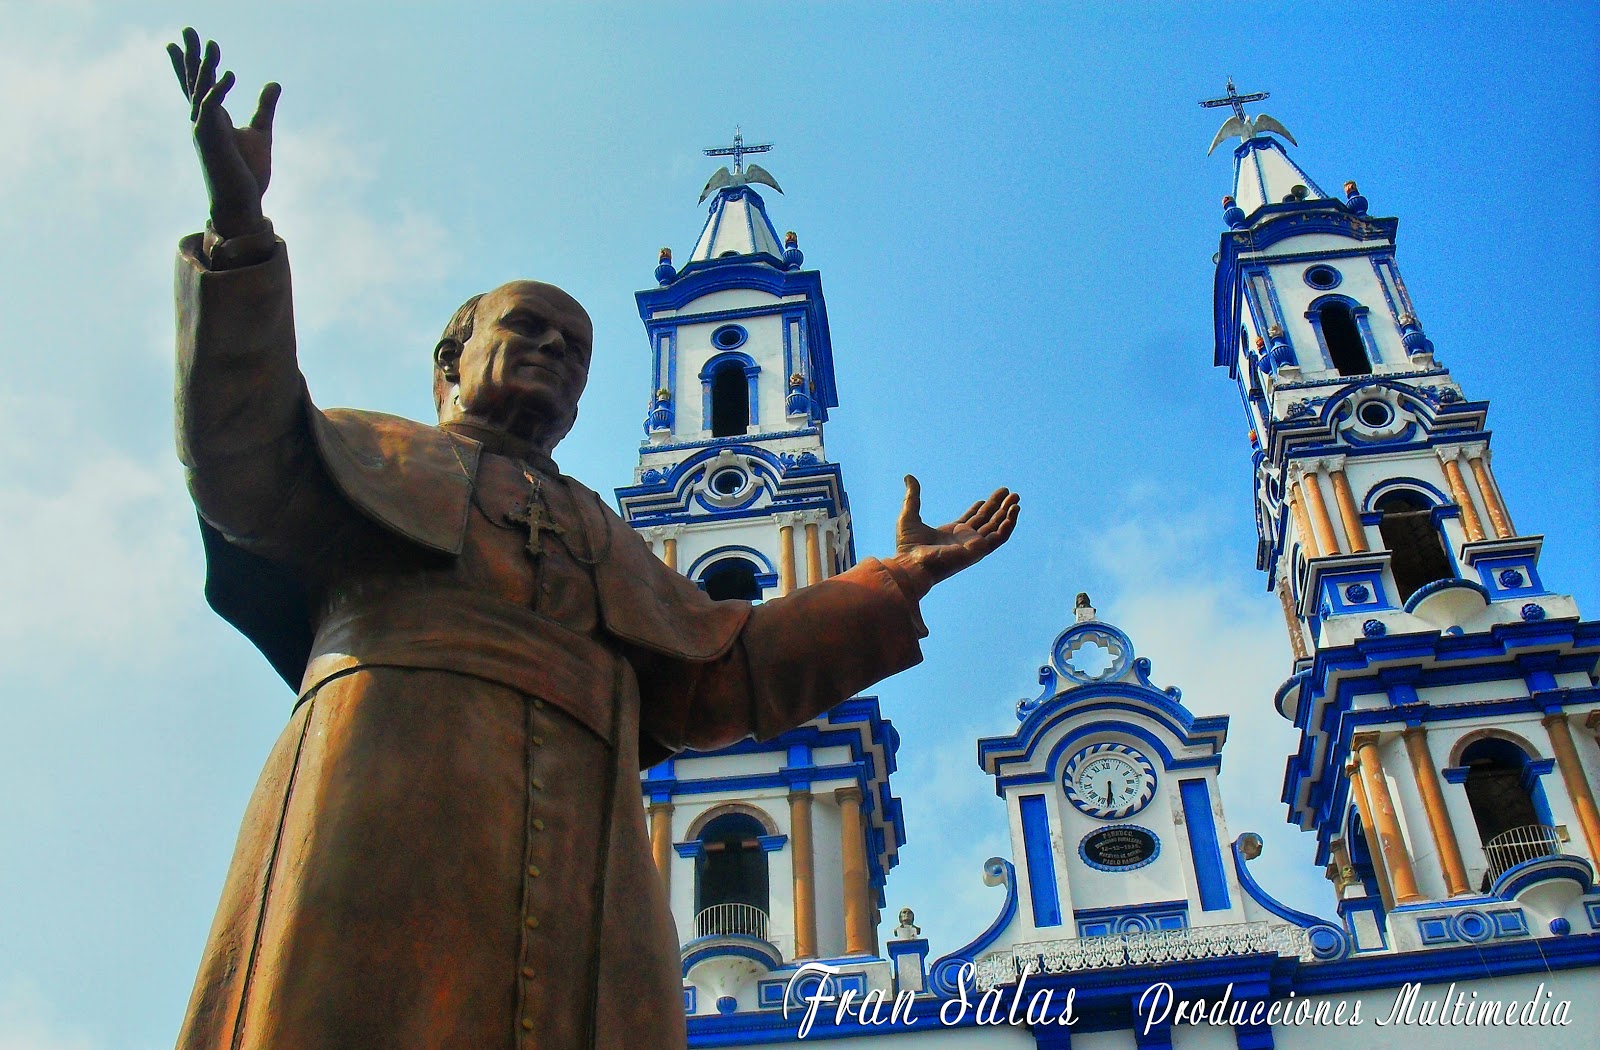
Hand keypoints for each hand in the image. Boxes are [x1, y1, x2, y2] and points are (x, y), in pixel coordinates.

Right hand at [167, 28, 280, 238]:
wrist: (243, 201)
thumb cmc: (248, 173)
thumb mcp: (261, 132)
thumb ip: (264, 107)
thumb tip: (274, 83)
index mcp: (212, 119)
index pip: (197, 86)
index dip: (186, 65)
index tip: (173, 43)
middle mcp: (202, 121)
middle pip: (193, 81)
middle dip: (190, 55)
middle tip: (187, 29)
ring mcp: (202, 129)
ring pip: (200, 91)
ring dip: (205, 66)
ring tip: (212, 43)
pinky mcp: (209, 138)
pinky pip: (211, 108)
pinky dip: (219, 91)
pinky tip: (230, 75)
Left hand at [895, 475, 1019, 587]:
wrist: (911, 563)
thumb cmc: (908, 546)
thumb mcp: (909, 515)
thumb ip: (912, 496)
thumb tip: (908, 477)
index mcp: (951, 534)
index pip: (971, 520)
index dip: (981, 509)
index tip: (986, 499)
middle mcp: (965, 540)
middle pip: (987, 521)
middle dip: (999, 507)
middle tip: (1010, 493)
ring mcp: (973, 545)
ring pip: (996, 528)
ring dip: (1008, 514)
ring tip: (1015, 499)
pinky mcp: (978, 550)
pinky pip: (999, 538)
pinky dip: (1008, 526)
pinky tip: (1013, 512)